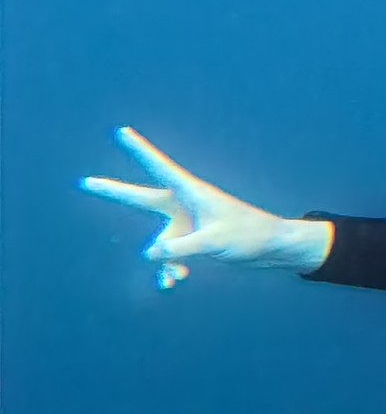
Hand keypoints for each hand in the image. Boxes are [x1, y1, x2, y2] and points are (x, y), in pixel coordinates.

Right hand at [80, 127, 330, 286]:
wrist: (272, 249)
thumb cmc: (248, 235)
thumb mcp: (214, 241)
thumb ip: (181, 248)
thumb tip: (150, 254)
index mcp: (191, 193)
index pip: (160, 167)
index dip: (139, 150)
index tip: (122, 131)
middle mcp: (184, 207)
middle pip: (140, 199)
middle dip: (114, 192)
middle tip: (86, 182)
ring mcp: (185, 226)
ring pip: (157, 244)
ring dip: (164, 262)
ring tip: (180, 275)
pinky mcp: (191, 244)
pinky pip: (168, 259)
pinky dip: (170, 271)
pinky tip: (177, 282)